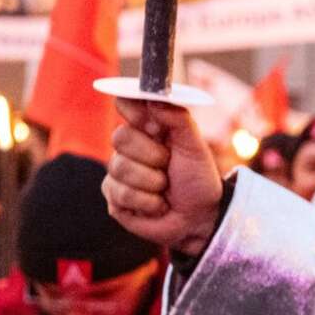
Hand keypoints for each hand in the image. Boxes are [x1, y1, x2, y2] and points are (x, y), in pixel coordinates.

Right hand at [104, 98, 223, 255]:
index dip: (135, 113)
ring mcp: (118, 172)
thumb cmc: (197, 179)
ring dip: (153, 182)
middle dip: (152, 155)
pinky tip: (157, 205)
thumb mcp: (195, 146)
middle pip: (120, 136)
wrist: (200, 217)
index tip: (153, 127)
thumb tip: (155, 98)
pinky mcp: (114, 197)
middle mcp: (129, 148)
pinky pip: (121, 193)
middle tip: (168, 165)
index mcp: (148, 128)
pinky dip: (148, 201)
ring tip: (165, 188)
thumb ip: (178, 119)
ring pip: (120, 167)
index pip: (125, 104)